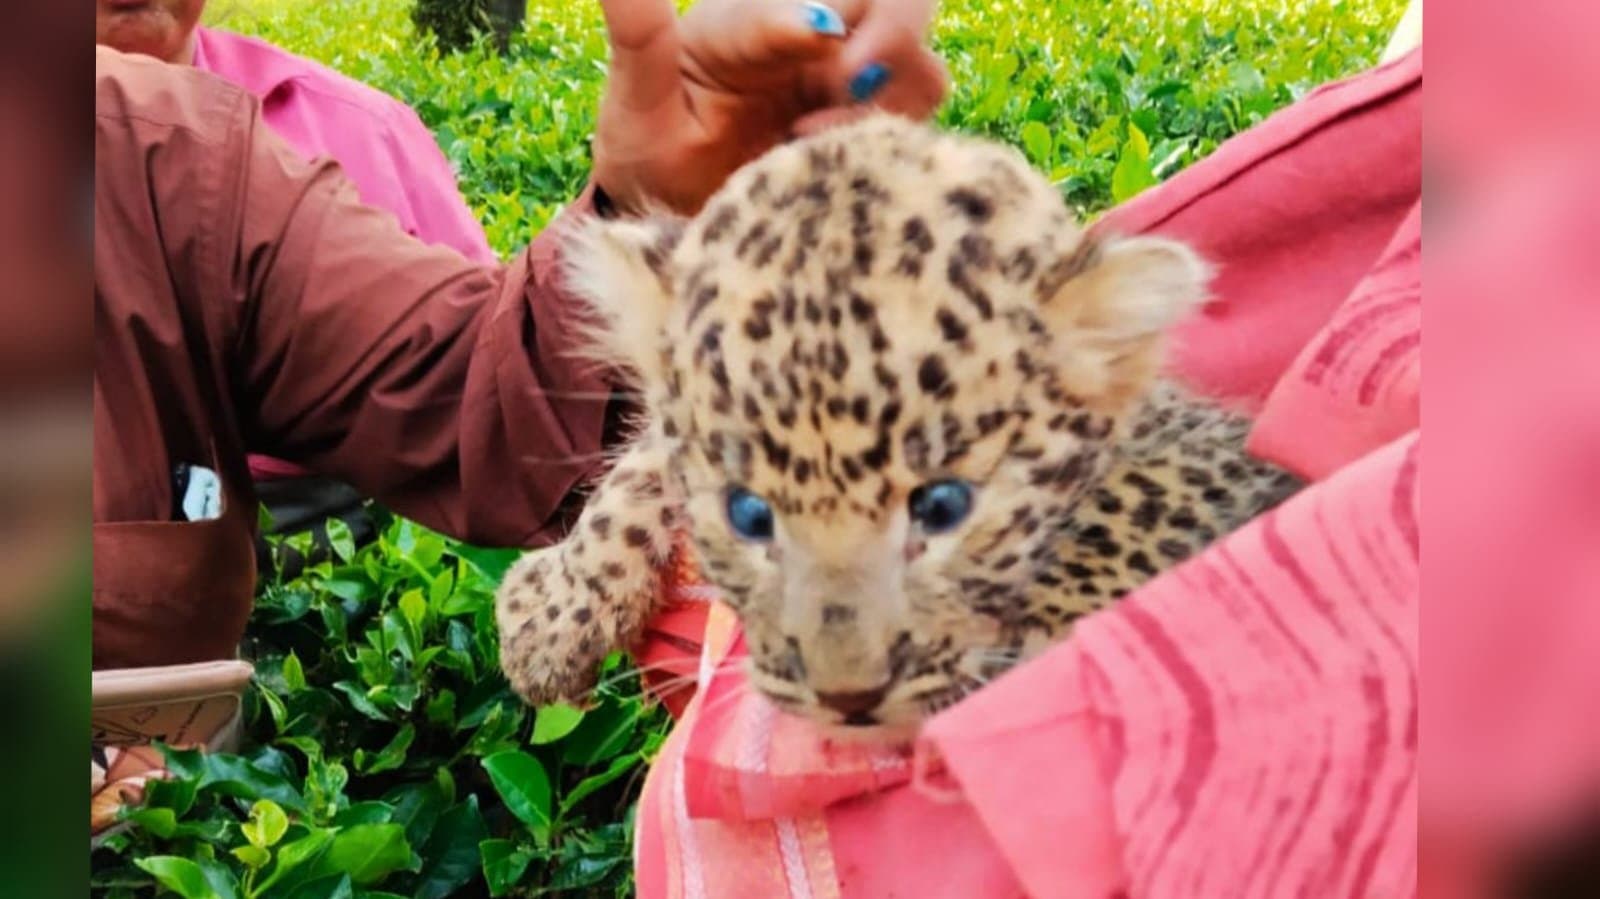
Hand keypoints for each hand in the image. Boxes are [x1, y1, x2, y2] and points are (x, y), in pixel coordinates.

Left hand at [592, 0, 947, 214]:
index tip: (823, 40)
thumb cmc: (646, 142)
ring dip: (886, 103)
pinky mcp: (866, 141)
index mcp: (763, 14)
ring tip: (809, 139)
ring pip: (923, 72)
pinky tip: (821, 165)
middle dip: (894, 37)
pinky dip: (887, 146)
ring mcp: (849, 91)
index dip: (833, 13)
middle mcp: (817, 41)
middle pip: (899, 4)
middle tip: (850, 84)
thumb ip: (640, 28)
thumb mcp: (636, 86)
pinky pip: (914, 134)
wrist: (663, 212)